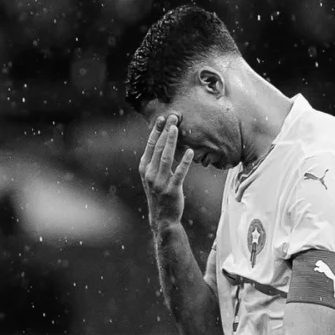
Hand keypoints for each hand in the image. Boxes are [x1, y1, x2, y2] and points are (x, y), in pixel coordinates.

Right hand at [138, 114, 193, 232]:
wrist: (162, 217)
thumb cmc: (160, 193)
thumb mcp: (153, 176)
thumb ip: (156, 160)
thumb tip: (165, 141)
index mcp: (144, 167)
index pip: (150, 144)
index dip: (157, 130)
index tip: (162, 117)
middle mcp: (149, 173)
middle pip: (158, 147)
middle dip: (165, 131)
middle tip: (173, 116)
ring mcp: (160, 182)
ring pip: (166, 158)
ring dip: (172, 141)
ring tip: (177, 128)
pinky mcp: (172, 190)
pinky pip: (179, 174)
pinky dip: (184, 162)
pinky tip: (191, 152)